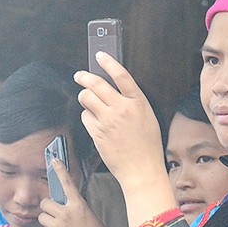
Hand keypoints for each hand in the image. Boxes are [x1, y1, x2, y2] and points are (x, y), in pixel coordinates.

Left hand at [39, 158, 124, 226]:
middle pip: (45, 202)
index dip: (60, 170)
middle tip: (55, 214)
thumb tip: (68, 205)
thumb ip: (77, 208)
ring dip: (48, 220)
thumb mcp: (91, 217)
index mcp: (79, 205)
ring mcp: (57, 225)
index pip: (67, 183)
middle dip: (48, 207)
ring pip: (42, 215)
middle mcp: (67, 213)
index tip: (54, 160)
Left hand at [75, 52, 166, 192]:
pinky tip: (94, 122)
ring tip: (87, 100)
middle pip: (97, 83)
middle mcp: (122, 109)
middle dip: (84, 76)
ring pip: (86, 98)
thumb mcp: (147, 118)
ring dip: (84, 97)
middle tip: (80, 76)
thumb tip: (115, 91)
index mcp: (138, 103)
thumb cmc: (147, 147)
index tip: (100, 56)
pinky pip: (85, 117)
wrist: (142, 170)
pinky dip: (87, 117)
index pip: (121, 75)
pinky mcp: (97, 133)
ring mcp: (108, 121)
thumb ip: (133, 103)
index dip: (108, 62)